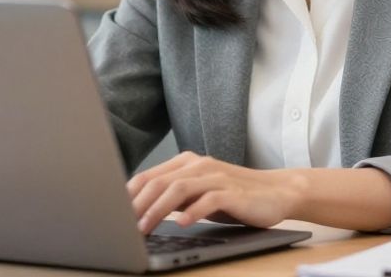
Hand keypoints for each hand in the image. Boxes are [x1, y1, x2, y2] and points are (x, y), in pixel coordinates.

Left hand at [126, 152, 305, 233]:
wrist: (276, 192)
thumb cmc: (233, 195)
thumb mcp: (198, 194)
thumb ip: (174, 197)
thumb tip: (139, 211)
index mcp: (186, 163)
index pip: (149, 177)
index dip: (129, 196)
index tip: (113, 214)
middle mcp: (198, 165)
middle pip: (159, 182)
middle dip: (137, 205)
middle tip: (122, 225)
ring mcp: (215, 177)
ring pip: (178, 189)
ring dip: (158, 210)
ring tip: (145, 228)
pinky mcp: (232, 192)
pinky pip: (208, 200)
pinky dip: (193, 212)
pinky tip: (182, 224)